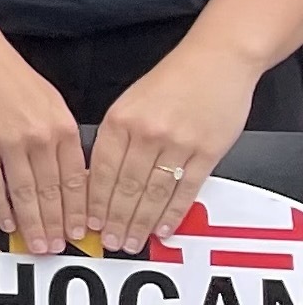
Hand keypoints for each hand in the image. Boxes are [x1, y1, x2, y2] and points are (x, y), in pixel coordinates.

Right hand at [0, 41, 86, 255]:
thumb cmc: (8, 72)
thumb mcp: (49, 99)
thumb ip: (60, 133)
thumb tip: (67, 167)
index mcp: (62, 126)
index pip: (76, 179)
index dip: (79, 210)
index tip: (82, 232)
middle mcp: (40, 137)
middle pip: (52, 192)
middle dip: (57, 225)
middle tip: (59, 249)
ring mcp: (9, 142)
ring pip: (25, 194)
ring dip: (32, 224)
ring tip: (36, 245)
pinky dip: (0, 207)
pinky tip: (6, 223)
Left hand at [82, 47, 259, 255]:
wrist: (215, 61)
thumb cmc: (171, 81)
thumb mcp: (129, 103)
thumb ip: (115, 137)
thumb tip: (97, 176)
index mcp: (120, 120)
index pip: (101, 170)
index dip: (94, 202)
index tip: (89, 223)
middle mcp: (146, 133)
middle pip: (125, 187)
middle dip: (115, 220)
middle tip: (109, 242)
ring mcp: (177, 144)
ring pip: (153, 193)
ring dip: (141, 222)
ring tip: (132, 241)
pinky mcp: (207, 152)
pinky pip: (186, 189)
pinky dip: (173, 212)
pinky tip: (164, 228)